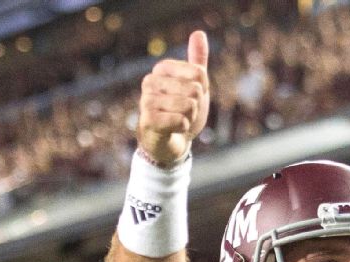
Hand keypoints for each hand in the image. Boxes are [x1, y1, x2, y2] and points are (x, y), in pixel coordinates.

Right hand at [137, 31, 210, 165]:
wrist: (171, 142)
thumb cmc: (182, 111)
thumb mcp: (195, 84)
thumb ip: (197, 60)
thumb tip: (198, 33)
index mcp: (161, 69)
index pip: (199, 73)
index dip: (203, 90)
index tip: (191, 97)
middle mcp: (150, 81)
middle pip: (195, 90)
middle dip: (196, 106)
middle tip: (183, 112)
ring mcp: (146, 100)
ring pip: (189, 106)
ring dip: (189, 118)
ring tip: (178, 120)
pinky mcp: (147, 120)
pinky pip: (181, 121)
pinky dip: (183, 128)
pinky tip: (173, 129)